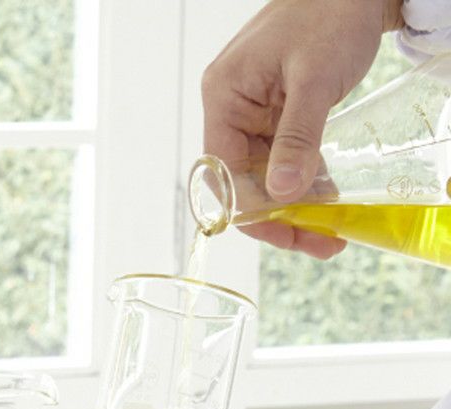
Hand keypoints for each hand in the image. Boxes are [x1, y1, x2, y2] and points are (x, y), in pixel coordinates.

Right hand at [201, 0, 402, 257]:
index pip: (223, 171)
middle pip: (242, 181)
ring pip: (265, 176)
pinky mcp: (277, 116)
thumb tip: (284, 193)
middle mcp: (231, 111)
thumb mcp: (315, 80)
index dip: (250, 208)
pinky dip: (306, 181)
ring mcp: (254, 115)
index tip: (285, 231)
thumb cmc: (330, 11)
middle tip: (317, 241)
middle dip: (278, 215)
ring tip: (328, 231)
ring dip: (295, 204)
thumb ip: (297, 138)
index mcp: (223, 98)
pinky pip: (284, 159)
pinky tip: (328, 200)